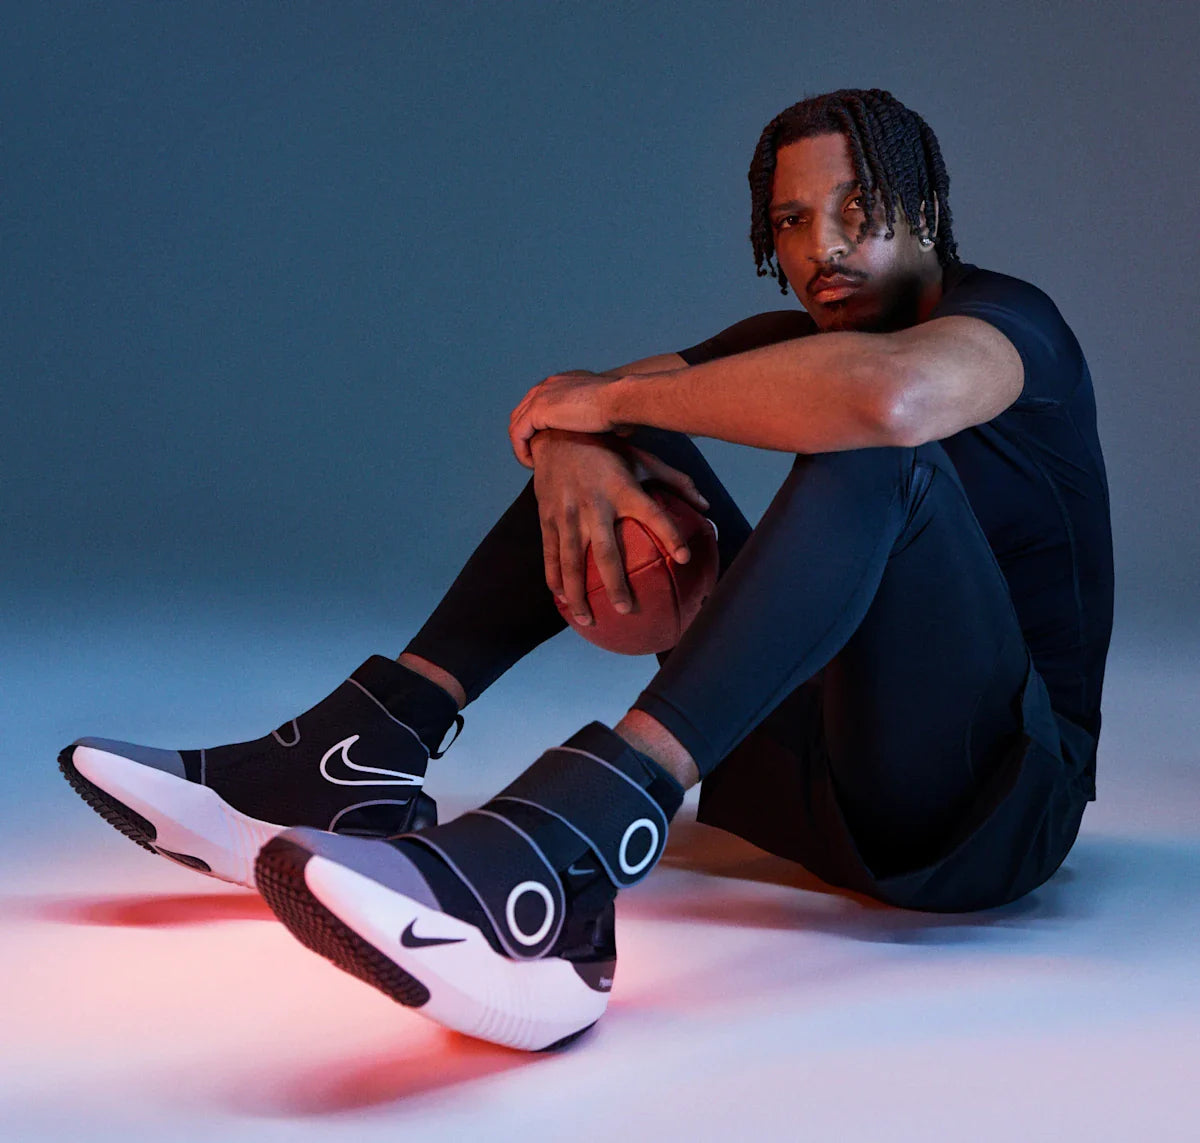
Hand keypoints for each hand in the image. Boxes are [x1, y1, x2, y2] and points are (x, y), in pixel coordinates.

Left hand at [509, 371, 625, 467]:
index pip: (538, 404)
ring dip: (521, 446)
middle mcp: (548, 385)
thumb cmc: (623, 407)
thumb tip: (614, 435)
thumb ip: (599, 420)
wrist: (621, 400)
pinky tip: (531, 463)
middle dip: (525, 437)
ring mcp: (541, 395)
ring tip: (532, 463)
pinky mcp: (538, 409)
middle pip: (523, 413)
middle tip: (535, 457)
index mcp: (563, 383)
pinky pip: (517, 434)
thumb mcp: (606, 412)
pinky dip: (521, 450)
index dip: (538, 428)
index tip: (547, 447)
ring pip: (517, 424)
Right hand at [531, 429, 710, 625]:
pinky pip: (551, 553)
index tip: (684, 558)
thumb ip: (675, 481)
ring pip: (571, 560)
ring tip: (588, 620)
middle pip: (605, 552)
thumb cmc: (606, 449)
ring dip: (578, 593)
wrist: (555, 432)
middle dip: (615, 584)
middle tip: (626, 609)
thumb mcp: (642, 458)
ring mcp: (568, 512)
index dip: (669, 534)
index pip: (652, 513)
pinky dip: (554, 578)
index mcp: (622, 488)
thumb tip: (707, 506)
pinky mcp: (548, 516)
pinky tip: (561, 600)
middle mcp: (594, 503)